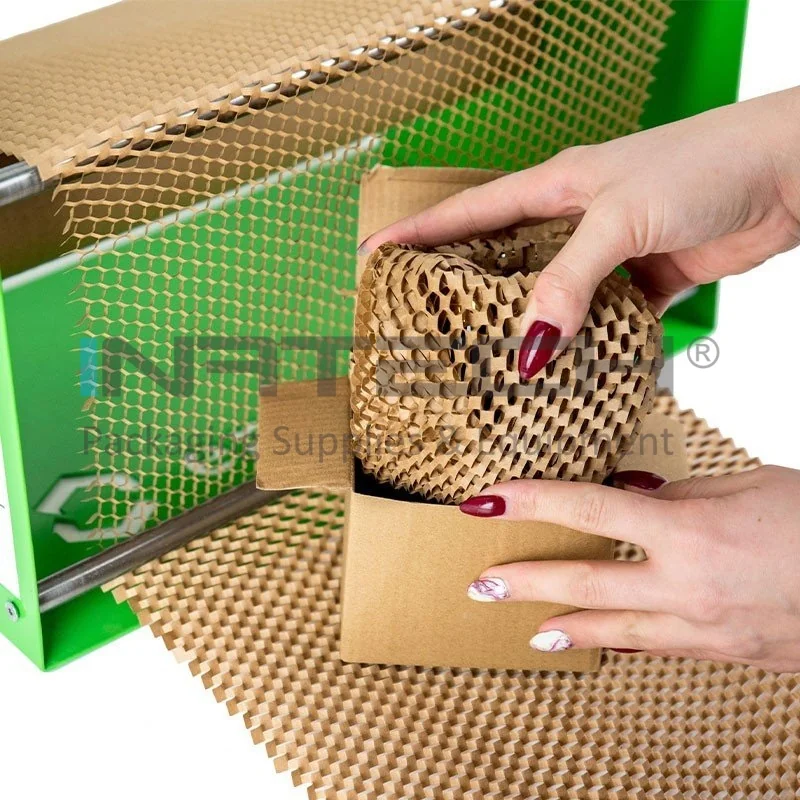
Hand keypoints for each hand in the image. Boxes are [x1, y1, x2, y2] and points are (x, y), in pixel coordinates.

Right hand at [360, 88, 799, 379]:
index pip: (470, 213)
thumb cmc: (705, 165)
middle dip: (463, 291)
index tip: (376, 258)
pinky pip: (601, 323)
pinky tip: (565, 373)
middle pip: (502, 261)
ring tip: (487, 366)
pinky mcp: (643, 282)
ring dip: (526, 331)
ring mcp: (608, 254)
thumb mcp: (621, 218)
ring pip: (550, 299)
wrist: (784, 174)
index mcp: (555, 186)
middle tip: (424, 327)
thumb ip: (570, 280)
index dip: (420, 235)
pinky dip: (585, 347)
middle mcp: (575, 220)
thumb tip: (529, 347)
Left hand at [460, 466, 799, 672]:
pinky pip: (658, 647)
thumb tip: (633, 498)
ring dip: (563, 627)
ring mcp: (704, 628)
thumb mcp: (747, 487)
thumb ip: (681, 495)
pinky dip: (620, 642)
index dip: (530, 503)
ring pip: (615, 631)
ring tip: (523, 628)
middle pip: (584, 584)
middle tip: (481, 585)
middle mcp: (687, 586)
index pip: (587, 511)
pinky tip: (597, 641)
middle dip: (524, 582)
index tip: (488, 501)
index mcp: (689, 532)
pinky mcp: (725, 653)